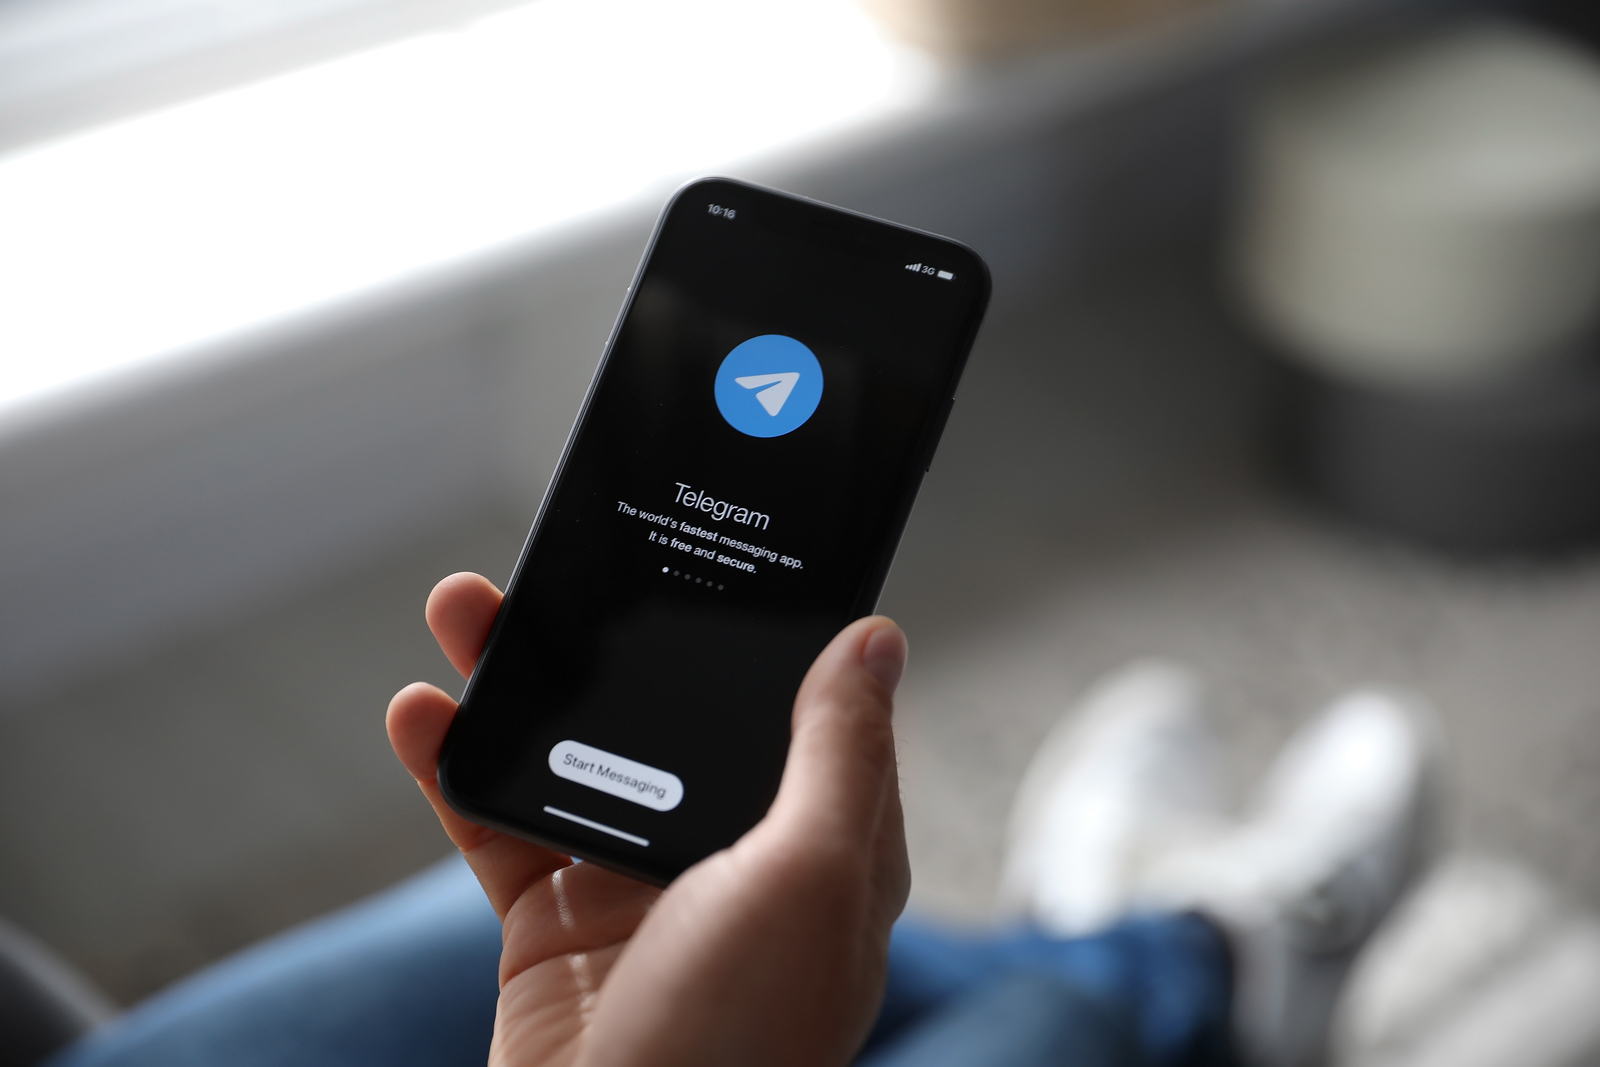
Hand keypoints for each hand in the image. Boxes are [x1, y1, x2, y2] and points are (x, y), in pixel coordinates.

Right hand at [387, 573, 910, 1066]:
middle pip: (671, 718)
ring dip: (519, 683)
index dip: (762, 632)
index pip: (800, 709)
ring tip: (467, 614)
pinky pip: (501, 825)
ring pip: (577, 755)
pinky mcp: (554, 926)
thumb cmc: (739, 1043)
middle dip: (611, 641)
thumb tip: (877, 637)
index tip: (717, 556)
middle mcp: (734, 862)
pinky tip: (422, 715)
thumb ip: (840, 751)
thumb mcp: (810, 877)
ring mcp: (639, 891)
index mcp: (818, 847)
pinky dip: (457, 768)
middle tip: (559, 569)